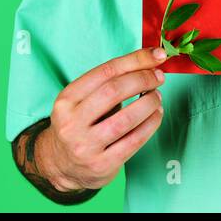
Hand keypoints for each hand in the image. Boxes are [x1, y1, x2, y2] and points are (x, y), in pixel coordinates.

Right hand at [36, 45, 169, 192]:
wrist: (62, 165)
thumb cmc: (80, 124)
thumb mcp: (82, 100)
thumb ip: (110, 81)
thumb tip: (151, 60)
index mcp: (66, 100)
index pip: (105, 71)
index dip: (135, 60)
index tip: (158, 55)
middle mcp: (71, 123)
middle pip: (114, 91)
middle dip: (143, 79)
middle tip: (159, 77)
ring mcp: (86, 146)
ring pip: (126, 118)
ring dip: (149, 102)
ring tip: (157, 97)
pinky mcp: (102, 164)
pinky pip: (134, 140)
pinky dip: (151, 123)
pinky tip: (156, 114)